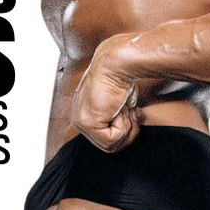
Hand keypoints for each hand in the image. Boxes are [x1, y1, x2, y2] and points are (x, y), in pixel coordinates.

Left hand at [71, 37, 140, 151]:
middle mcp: (79, 118)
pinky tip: (119, 109)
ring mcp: (80, 122)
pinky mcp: (87, 123)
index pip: (105, 135)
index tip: (131, 110)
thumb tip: (129, 128)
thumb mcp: (120, 102)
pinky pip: (111, 141)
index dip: (124, 128)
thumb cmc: (121, 76)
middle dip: (126, 131)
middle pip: (108, 144)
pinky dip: (123, 127)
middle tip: (130, 112)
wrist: (117, 64)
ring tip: (124, 109)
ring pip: (111, 146)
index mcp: (84, 112)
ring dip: (126, 129)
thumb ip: (118, 116)